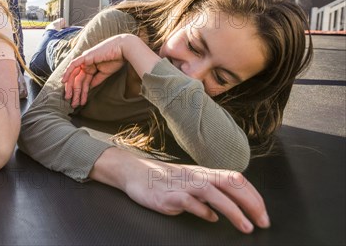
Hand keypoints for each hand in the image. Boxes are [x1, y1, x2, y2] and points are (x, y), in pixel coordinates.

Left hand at [61, 35, 128, 107]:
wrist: (123, 50)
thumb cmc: (116, 60)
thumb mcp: (105, 73)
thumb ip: (96, 80)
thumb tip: (89, 88)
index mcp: (91, 67)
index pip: (83, 81)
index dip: (81, 92)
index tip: (80, 102)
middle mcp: (86, 64)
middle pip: (78, 80)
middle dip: (75, 93)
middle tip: (73, 104)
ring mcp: (85, 60)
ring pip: (74, 75)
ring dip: (71, 87)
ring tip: (70, 98)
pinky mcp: (85, 57)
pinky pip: (73, 65)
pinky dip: (68, 72)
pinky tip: (64, 81)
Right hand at [122, 158, 269, 233]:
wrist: (134, 172)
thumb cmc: (163, 179)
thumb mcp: (189, 182)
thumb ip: (208, 194)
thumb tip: (221, 213)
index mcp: (205, 173)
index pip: (237, 179)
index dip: (254, 196)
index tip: (264, 214)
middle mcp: (197, 176)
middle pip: (231, 184)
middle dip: (252, 204)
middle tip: (263, 222)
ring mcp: (183, 185)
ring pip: (214, 193)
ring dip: (233, 210)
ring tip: (246, 227)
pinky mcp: (169, 195)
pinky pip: (190, 202)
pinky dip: (203, 212)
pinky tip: (211, 220)